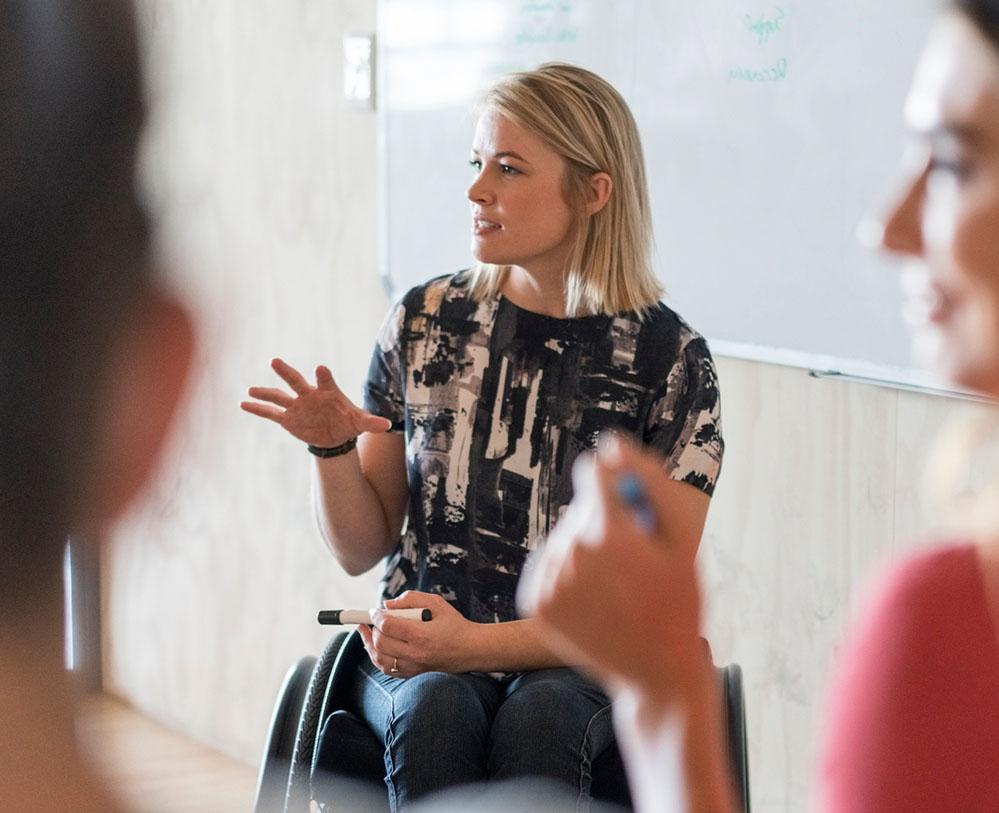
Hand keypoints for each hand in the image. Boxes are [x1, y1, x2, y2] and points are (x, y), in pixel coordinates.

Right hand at [240, 358, 390, 447]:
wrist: (335, 435)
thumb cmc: (348, 422)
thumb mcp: (360, 423)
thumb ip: (371, 422)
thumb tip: (387, 425)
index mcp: (328, 392)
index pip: (325, 380)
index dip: (323, 375)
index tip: (320, 368)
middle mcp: (309, 395)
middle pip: (296, 381)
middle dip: (286, 372)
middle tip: (275, 361)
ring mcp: (297, 406)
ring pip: (279, 396)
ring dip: (265, 392)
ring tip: (251, 389)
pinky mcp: (289, 419)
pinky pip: (271, 413)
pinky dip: (258, 409)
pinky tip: (243, 404)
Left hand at [356, 591, 477, 677]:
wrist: (472, 650)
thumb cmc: (455, 624)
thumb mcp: (436, 603)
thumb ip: (410, 599)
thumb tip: (387, 605)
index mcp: (422, 635)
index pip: (388, 626)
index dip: (376, 616)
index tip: (373, 611)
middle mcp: (416, 654)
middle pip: (381, 642)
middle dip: (371, 629)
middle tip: (371, 620)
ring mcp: (414, 668)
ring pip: (380, 659)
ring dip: (369, 645)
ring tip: (366, 633)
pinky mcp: (413, 675)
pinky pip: (387, 669)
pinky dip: (378, 658)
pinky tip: (376, 647)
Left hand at [517, 434, 705, 706]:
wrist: (656, 673)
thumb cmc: (678, 600)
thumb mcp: (682, 539)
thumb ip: (650, 483)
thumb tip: (612, 445)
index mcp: (609, 532)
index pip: (593, 472)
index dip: (616, 484)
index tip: (631, 506)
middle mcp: (571, 552)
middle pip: (579, 508)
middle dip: (606, 523)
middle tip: (636, 564)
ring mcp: (549, 579)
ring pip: (563, 538)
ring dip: (586, 550)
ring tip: (617, 585)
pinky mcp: (534, 601)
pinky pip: (550, 566)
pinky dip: (568, 574)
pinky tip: (595, 599)